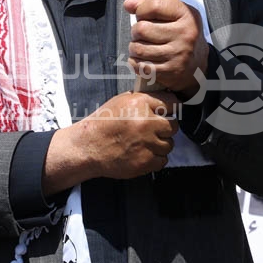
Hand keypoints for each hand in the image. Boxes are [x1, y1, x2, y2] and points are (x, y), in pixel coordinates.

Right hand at [45, 92, 178, 190]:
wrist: (88, 147)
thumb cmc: (103, 124)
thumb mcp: (121, 101)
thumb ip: (144, 100)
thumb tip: (163, 101)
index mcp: (141, 104)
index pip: (173, 103)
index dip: (170, 108)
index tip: (168, 113)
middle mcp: (146, 123)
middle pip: (174, 126)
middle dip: (165, 129)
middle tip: (153, 131)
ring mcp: (147, 144)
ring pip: (169, 145)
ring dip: (160, 145)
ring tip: (144, 143)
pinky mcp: (145, 162)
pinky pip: (162, 160)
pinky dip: (155, 159)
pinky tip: (143, 154)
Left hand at [124, 0, 207, 96]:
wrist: (197, 61)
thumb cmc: (179, 32)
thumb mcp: (171, 12)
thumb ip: (148, 2)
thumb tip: (128, 4)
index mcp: (186, 15)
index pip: (153, 6)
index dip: (141, 9)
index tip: (142, 14)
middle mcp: (184, 34)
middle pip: (141, 29)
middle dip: (136, 31)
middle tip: (142, 33)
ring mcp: (178, 54)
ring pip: (138, 49)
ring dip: (134, 47)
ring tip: (142, 45)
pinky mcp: (171, 71)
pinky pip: (141, 66)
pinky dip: (136, 62)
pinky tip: (143, 58)